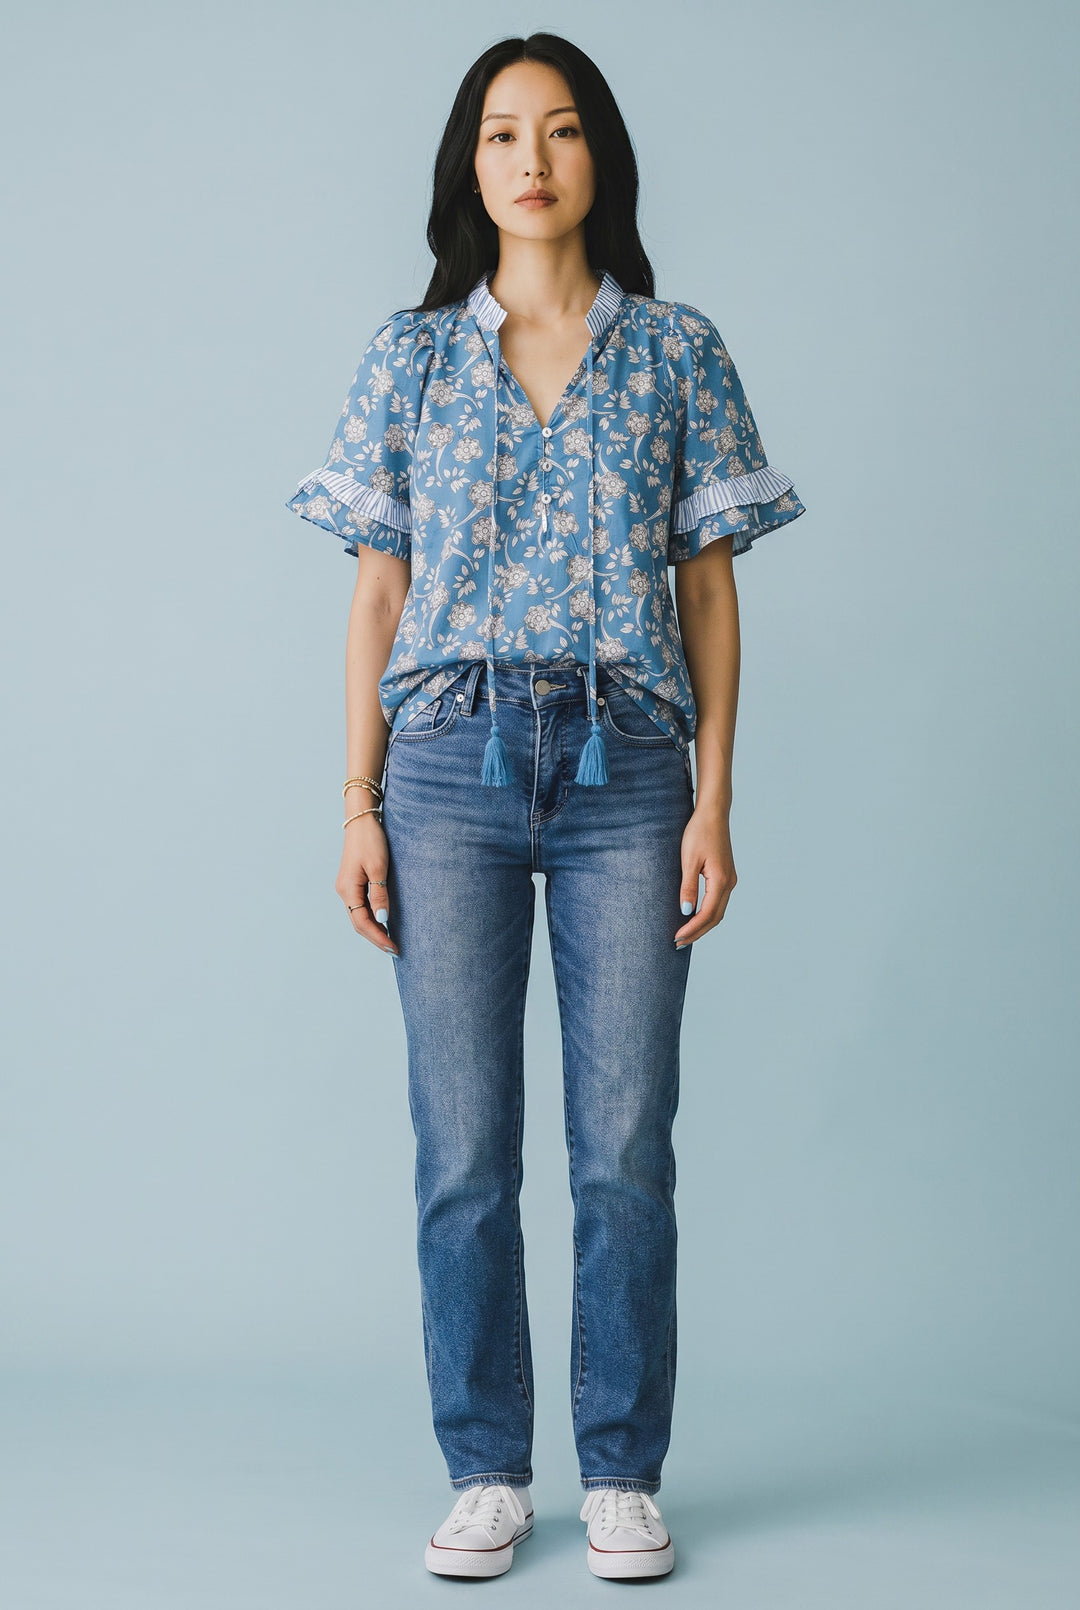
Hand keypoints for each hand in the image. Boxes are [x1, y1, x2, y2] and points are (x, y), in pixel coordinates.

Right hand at [335, 817, 398, 954]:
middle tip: (394, 949)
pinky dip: (370, 918)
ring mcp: (346, 886)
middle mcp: (343, 891)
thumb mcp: (379, 868)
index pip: (362, 923)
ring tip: (389, 940)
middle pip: (358, 923)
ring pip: (359, 916)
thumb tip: (382, 921)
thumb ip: (379, 896)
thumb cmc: (371, 841)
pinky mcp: (352, 881)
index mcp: (348, 889)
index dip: (378, 937)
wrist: (362, 820)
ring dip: (373, 929)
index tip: (393, 948)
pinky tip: (382, 922)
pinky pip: (360, 906)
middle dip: (376, 938)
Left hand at [674, 803, 736, 946]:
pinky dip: (707, 914)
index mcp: (721, 880)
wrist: (713, 814)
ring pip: (718, 911)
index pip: (707, 914)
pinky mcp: (726, 876)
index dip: (692, 928)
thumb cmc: (699, 832)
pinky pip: (718, 902)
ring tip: (685, 935)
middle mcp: (729, 883)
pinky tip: (694, 917)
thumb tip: (686, 912)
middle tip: (678, 943)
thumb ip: (688, 887)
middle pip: (715, 917)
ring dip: (702, 925)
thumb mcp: (689, 860)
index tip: (677, 938)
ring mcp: (730, 880)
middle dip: (697, 932)